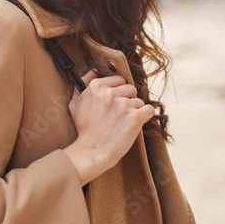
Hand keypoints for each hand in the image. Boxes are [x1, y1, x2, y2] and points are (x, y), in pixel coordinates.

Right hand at [62, 68, 154, 185]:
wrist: (91, 153)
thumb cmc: (83, 130)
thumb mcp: (75, 104)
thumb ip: (83, 84)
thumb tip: (94, 71)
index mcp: (96, 86)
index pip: (119, 80)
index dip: (118, 92)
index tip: (114, 104)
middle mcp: (110, 93)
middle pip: (131, 89)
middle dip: (128, 100)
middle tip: (119, 114)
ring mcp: (123, 105)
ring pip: (139, 101)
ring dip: (134, 111)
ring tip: (123, 123)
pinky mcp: (134, 118)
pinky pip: (149, 110)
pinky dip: (146, 116)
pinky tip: (137, 123)